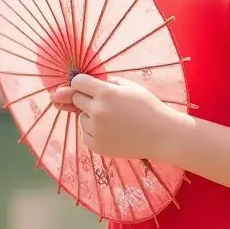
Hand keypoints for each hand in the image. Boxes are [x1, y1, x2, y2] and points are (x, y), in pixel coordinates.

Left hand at [49, 73, 185, 160]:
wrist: (161, 134)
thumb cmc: (146, 106)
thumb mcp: (127, 86)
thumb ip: (102, 83)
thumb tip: (68, 88)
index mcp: (106, 93)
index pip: (77, 82)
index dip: (83, 84)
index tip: (90, 87)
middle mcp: (98, 112)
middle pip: (77, 99)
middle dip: (87, 99)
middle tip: (108, 104)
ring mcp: (96, 131)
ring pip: (81, 117)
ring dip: (92, 116)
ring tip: (115, 120)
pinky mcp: (97, 146)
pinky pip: (85, 133)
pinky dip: (94, 131)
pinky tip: (113, 131)